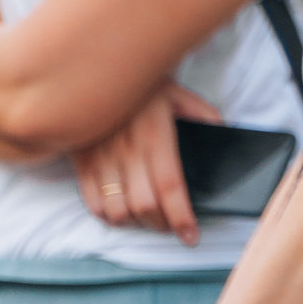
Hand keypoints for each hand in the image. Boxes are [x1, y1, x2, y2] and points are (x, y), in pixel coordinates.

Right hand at [75, 85, 218, 243]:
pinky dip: (107, 216)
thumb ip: (205, 116)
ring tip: (149, 222)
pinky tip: (121, 214)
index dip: (181, 217)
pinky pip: (90, 201)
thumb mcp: (181, 95)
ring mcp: (100, 158)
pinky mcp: (80, 160)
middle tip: (173, 228)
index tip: (191, 236)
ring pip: (116, 210)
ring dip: (134, 224)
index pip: (170, 188)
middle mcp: (126, 151)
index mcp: (155, 136)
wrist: (97, 67)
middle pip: (144, 206)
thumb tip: (222, 135)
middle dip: (162, 226)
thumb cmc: (144, 85)